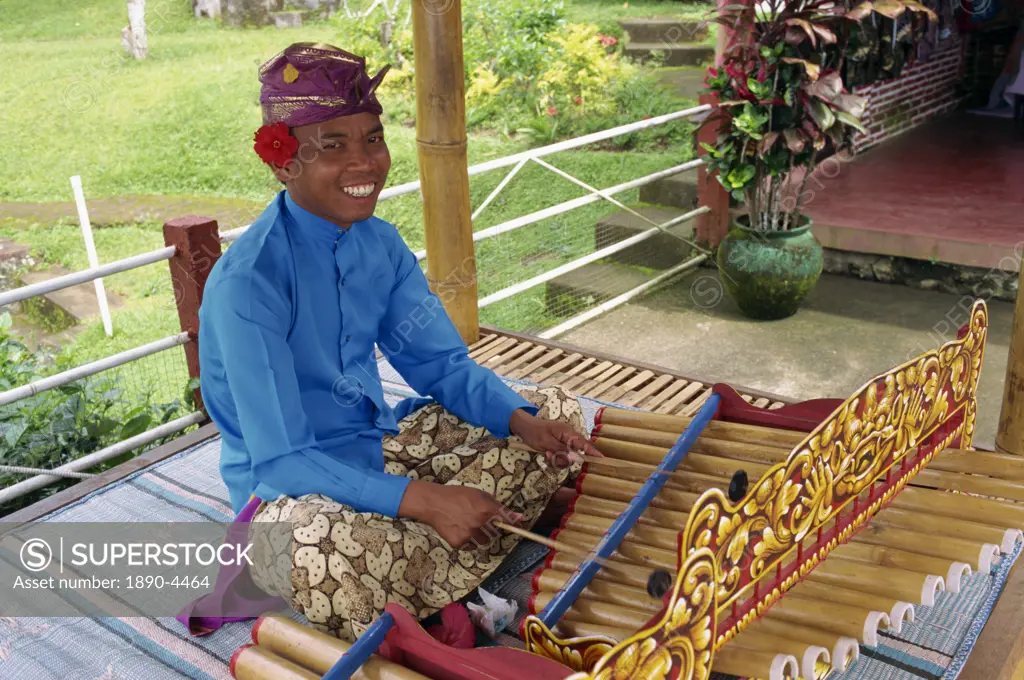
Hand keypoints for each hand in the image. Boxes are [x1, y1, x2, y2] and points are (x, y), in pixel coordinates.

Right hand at [398, 480, 523, 549]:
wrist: (434, 503)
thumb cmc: (458, 495)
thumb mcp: (480, 495)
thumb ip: (498, 506)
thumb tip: (518, 517)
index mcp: (486, 510)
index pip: (506, 520)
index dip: (514, 523)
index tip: (520, 525)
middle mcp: (479, 524)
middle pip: (495, 533)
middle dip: (492, 528)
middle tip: (482, 521)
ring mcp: (469, 535)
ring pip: (484, 542)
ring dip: (482, 536)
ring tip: (470, 525)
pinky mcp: (459, 543)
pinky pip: (471, 546)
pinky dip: (469, 540)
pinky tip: (461, 529)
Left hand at [508, 409, 602, 468]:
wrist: (523, 426)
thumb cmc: (534, 432)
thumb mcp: (546, 443)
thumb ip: (561, 451)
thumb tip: (575, 458)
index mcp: (568, 433)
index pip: (584, 443)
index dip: (593, 452)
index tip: (602, 459)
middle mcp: (568, 436)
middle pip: (575, 453)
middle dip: (564, 459)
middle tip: (549, 456)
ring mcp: (564, 440)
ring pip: (567, 457)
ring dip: (557, 459)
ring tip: (545, 453)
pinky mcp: (559, 444)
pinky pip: (561, 455)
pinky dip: (554, 457)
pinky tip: (545, 453)